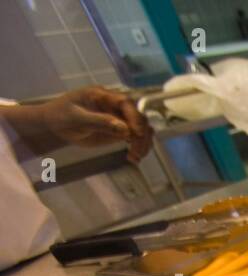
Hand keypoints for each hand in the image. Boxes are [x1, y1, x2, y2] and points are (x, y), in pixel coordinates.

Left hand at [31, 87, 152, 161]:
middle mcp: (115, 106)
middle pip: (138, 117)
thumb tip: (124, 128)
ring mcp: (119, 118)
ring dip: (143, 144)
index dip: (135, 117)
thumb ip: (99, 121)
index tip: (136, 134)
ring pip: (141, 129)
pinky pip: (136, 138)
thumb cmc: (61, 115)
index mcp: (103, 96)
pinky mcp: (120, 131)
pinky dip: (139, 147)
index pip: (126, 103)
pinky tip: (134, 157)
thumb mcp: (76, 117)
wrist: (54, 124)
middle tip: (136, 152)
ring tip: (135, 157)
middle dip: (141, 135)